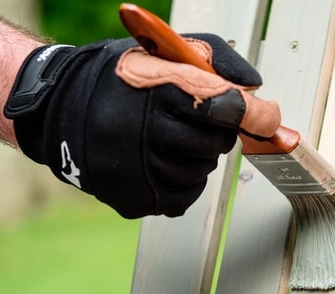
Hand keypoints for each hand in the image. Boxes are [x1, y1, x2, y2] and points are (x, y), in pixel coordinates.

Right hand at [4, 35, 279, 217]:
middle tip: (193, 121)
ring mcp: (138, 171)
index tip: (268, 119)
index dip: (252, 114)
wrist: (65, 110)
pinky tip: (162, 164)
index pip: (223, 106)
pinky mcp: (134, 198)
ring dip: (195, 159)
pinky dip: (182, 183)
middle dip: (215, 134)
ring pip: (199, 173)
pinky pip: (182, 198)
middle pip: (215, 145)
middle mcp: (146, 132)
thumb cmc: (123, 80)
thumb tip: (255, 90)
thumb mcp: (166, 53)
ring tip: (166, 140)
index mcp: (157, 88)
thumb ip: (217, 63)